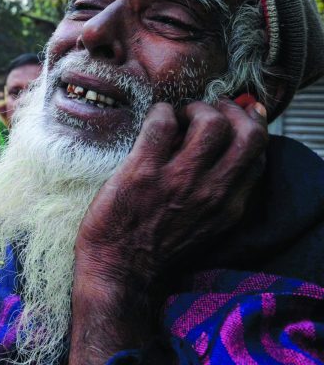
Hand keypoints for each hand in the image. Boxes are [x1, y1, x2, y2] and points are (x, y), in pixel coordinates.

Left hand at [76, 98, 267, 281]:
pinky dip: (160, 112)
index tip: (233, 119)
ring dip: (196, 108)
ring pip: (211, 122)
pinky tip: (154, 119)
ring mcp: (178, 180)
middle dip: (232, 111)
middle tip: (209, 108)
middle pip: (249, 134)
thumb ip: (217, 194)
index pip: (258, 156)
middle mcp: (211, 192)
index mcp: (229, 207)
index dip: (249, 129)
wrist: (118, 269)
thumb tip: (216, 151)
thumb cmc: (155, 247)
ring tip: (180, 114)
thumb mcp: (204, 226)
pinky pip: (162, 123)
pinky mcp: (143, 171)